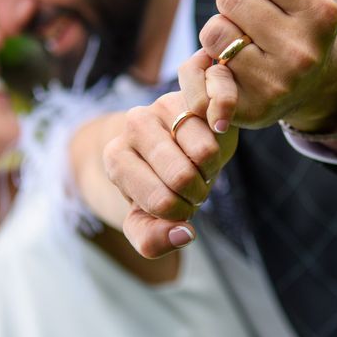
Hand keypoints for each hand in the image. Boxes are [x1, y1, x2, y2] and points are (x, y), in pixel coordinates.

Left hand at [103, 91, 237, 257]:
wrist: (172, 149)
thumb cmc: (157, 186)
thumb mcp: (146, 220)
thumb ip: (152, 240)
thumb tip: (184, 234)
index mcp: (115, 158)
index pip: (160, 201)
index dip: (180, 213)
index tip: (177, 207)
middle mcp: (132, 125)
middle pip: (181, 177)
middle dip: (197, 194)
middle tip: (192, 190)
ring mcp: (161, 105)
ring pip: (203, 153)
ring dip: (210, 172)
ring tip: (199, 170)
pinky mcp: (190, 96)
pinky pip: (217, 131)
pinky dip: (220, 151)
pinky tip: (208, 150)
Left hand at [180, 0, 336, 132]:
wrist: (312, 84)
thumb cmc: (305, 15)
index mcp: (323, 11)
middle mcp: (303, 52)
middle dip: (236, 3)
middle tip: (255, 21)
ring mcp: (276, 84)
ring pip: (213, 32)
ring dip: (220, 33)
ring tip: (244, 44)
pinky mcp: (248, 110)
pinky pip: (200, 74)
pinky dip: (202, 68)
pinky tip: (222, 74)